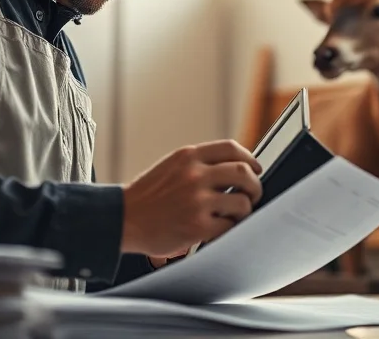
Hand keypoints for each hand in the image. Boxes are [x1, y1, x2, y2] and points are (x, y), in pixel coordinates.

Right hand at [121, 140, 262, 258]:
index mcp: (188, 156)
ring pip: (243, 202)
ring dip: (245, 210)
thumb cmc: (148, 196)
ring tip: (235, 215)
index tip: (255, 169)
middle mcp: (194, 175)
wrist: (123, 219)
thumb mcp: (172, 167)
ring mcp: (197, 201)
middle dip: (255, 186)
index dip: (249, 159)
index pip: (231, 149)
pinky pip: (230, 226)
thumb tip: (236, 167)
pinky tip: (222, 229)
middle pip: (244, 173)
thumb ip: (199, 163)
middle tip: (252, 195)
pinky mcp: (197, 226)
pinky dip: (231, 228)